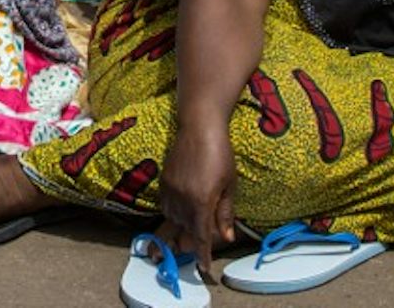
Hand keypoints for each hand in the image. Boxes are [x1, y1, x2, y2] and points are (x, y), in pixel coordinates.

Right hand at [157, 126, 236, 278]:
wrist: (199, 126)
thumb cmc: (220, 153)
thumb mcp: (229, 184)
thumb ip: (225, 212)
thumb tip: (226, 237)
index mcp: (201, 202)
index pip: (201, 236)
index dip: (202, 254)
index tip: (204, 268)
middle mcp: (182, 199)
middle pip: (184, 230)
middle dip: (187, 244)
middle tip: (189, 254)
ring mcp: (170, 190)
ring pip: (172, 219)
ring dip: (179, 228)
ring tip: (183, 234)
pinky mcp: (164, 181)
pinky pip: (165, 206)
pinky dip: (172, 214)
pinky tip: (179, 213)